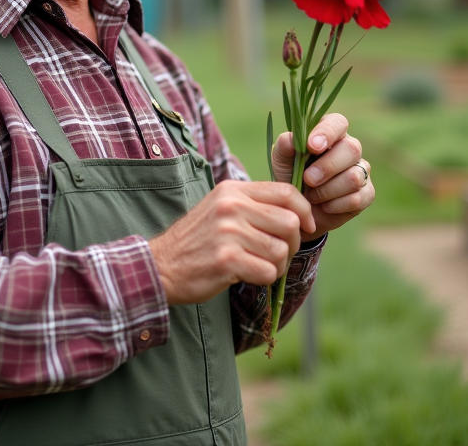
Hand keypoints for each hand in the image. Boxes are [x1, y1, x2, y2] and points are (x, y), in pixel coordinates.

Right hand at [148, 181, 315, 305]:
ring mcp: (228, 233)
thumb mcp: (221, 208)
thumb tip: (298, 214)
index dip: (304, 210)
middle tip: (278, 253)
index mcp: (233, 190)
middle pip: (290, 223)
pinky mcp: (226, 260)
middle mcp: (231, 207)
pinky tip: (248, 275)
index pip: (286, 192)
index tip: (306, 226)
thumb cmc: (198, 240)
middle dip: (292, 243)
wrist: (161, 265)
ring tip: (258, 266)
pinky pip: (268, 271)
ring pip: (281, 250)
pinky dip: (265, 279)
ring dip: (277, 265)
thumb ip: (254, 205)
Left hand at [271, 113, 372, 236]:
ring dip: (327, 190)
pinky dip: (335, 205)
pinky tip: (324, 205)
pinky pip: (356, 198)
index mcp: (330, 133)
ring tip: (312, 195)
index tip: (312, 146)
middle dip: (327, 167)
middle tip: (308, 179)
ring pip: (354, 177)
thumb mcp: (281, 161)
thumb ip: (284, 147)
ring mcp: (361, 170)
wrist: (298, 210)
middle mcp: (349, 148)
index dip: (327, 133)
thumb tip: (291, 139)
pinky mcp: (367, 193)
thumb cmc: (291, 177)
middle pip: (352, 149)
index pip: (337, 123)